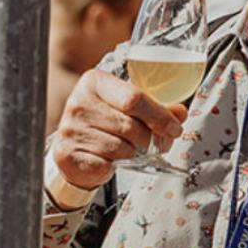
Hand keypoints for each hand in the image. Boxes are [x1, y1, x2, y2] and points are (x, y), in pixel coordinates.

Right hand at [52, 66, 187, 189]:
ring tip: (133, 151)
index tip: (173, 128)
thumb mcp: (129, 109)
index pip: (134, 98)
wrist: (75, 150)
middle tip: (157, 144)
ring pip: (121, 147)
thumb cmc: (105, 126)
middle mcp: (78, 103)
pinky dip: (117, 164)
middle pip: (130, 125)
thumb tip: (179, 113)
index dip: (159, 116)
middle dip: (151, 139)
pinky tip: (113, 159)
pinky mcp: (68, 153)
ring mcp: (71, 129)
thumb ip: (156, 108)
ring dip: (135, 153)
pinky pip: (108, 163)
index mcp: (94, 82)